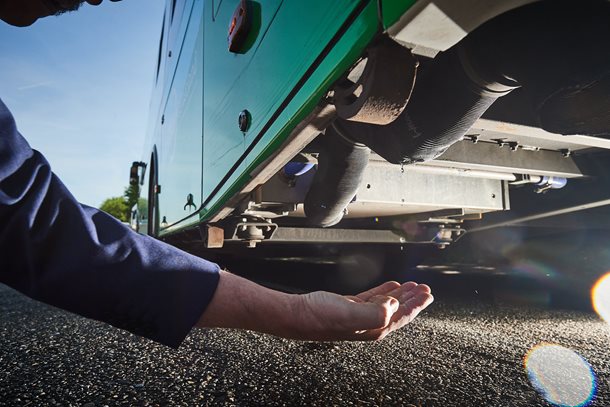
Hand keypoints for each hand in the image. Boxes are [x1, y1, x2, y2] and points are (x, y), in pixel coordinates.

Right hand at [293, 281, 432, 340]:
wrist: (298, 315)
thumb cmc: (320, 318)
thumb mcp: (350, 315)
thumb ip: (374, 312)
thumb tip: (393, 305)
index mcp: (373, 327)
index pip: (401, 316)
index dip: (416, 305)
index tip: (427, 295)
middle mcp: (368, 324)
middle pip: (397, 310)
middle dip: (412, 299)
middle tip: (425, 289)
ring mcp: (359, 315)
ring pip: (387, 303)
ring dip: (401, 294)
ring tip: (412, 286)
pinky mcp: (350, 307)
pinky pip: (374, 298)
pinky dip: (384, 291)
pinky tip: (390, 286)